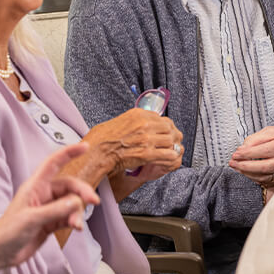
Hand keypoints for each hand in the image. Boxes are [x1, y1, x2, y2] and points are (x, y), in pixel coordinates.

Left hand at [0, 143, 99, 273]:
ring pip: (71, 203)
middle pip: (70, 186)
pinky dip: (75, 220)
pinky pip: (69, 216)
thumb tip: (76, 202)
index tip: (84, 147)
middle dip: (82, 193)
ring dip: (78, 212)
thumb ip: (55, 210)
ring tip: (77, 225)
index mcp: (35, 186)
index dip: (69, 152)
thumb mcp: (32, 219)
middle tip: (93, 202)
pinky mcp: (51, 222)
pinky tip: (76, 228)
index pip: (54, 163)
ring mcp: (48, 208)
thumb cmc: (7, 233)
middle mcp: (43, 194)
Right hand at [60, 108, 183, 189]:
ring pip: (170, 140)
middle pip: (169, 128)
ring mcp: (146, 139)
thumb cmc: (104, 138)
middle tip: (175, 141)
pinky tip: (169, 158)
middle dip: (173, 135)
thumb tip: (147, 122)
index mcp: (138, 114)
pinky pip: (167, 154)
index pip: (162, 118)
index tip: (167, 131)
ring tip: (173, 150)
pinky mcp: (147, 153)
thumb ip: (136, 121)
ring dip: (173, 146)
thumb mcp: (121, 120)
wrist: (98, 151)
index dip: (167, 126)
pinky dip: (170, 156)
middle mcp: (144, 124)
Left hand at [229, 125, 273, 185]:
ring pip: (265, 176)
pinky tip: (247, 173)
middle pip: (264, 166)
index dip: (246, 154)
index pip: (262, 151)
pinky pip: (268, 180)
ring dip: (248, 173)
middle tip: (233, 163)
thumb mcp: (271, 131)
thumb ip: (255, 139)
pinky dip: (255, 178)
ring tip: (237, 167)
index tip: (236, 154)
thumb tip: (242, 149)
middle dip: (245, 166)